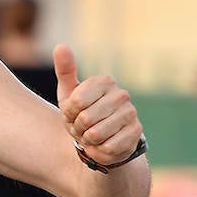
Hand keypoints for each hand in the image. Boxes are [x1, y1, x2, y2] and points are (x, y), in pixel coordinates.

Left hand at [54, 45, 142, 167]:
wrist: (99, 139)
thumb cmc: (81, 113)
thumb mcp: (68, 93)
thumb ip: (65, 70)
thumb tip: (60, 46)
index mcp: (104, 81)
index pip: (76, 102)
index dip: (69, 113)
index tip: (73, 113)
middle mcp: (121, 94)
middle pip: (85, 119)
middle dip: (77, 128)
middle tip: (82, 127)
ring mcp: (131, 113)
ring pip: (96, 134)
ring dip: (88, 140)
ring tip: (91, 135)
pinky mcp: (136, 133)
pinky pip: (108, 147)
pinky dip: (99, 150)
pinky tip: (102, 145)